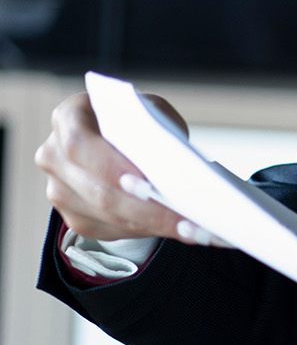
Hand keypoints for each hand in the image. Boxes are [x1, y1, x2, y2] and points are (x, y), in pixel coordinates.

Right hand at [34, 91, 221, 245]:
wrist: (121, 139)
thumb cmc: (138, 123)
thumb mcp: (150, 114)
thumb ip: (154, 133)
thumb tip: (172, 167)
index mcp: (69, 117)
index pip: (80, 144)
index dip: (112, 166)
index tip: (148, 184)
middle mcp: (54, 154)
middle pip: (98, 190)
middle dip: (148, 209)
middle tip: (189, 221)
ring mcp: (59, 189)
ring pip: (108, 216)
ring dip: (155, 226)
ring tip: (195, 229)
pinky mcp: (74, 216)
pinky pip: (112, 229)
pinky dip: (149, 231)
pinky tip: (180, 230)